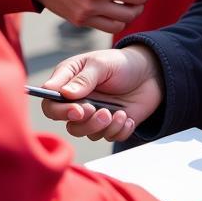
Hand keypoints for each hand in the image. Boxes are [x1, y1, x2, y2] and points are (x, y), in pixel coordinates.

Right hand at [39, 46, 163, 141]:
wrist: (151, 71)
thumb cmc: (121, 62)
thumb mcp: (102, 63)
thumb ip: (84, 78)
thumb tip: (64, 94)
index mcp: (69, 82)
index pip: (50, 104)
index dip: (60, 111)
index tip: (79, 110)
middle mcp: (79, 101)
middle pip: (70, 124)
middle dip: (86, 123)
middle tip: (102, 112)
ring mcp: (94, 115)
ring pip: (88, 134)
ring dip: (104, 127)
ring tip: (119, 113)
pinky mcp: (111, 125)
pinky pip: (109, 137)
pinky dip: (119, 130)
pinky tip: (128, 117)